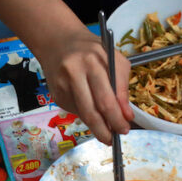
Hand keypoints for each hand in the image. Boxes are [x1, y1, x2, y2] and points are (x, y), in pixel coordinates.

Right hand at [34, 26, 132, 144]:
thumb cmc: (91, 50)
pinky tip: (91, 110)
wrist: (58, 41)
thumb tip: (126, 115)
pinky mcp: (55, 94)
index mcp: (93, 61)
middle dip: (107, 128)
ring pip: (82, 114)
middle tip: (115, 138)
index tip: (125, 128)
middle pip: (93, 110)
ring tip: (106, 131)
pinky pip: (74, 111)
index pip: (107, 97)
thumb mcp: (112, 59)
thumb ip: (122, 86)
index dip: (117, 116)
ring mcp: (62, 85)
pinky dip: (86, 115)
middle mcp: (74, 72)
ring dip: (97, 127)